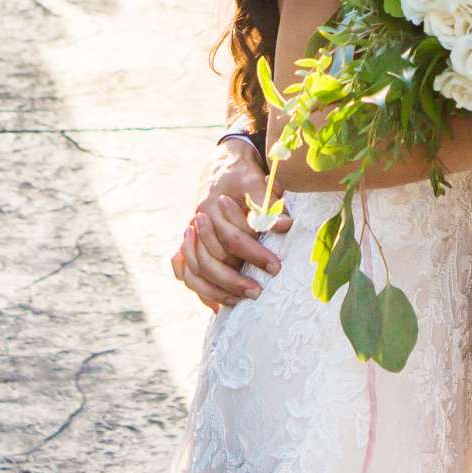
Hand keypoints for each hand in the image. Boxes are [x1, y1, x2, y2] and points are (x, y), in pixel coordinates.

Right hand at [171, 143, 287, 309]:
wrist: (221, 166)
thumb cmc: (242, 175)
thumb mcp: (256, 181)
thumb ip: (269, 204)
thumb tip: (286, 225)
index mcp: (211, 207)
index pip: (232, 238)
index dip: (254, 254)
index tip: (275, 268)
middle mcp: (196, 223)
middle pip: (210, 259)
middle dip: (233, 279)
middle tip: (258, 292)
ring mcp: (189, 235)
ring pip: (194, 270)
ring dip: (216, 289)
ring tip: (238, 301)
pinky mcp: (189, 245)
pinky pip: (186, 272)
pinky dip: (199, 289)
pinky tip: (216, 306)